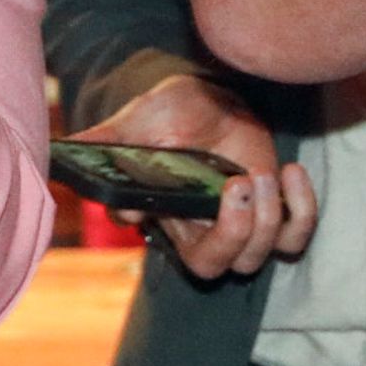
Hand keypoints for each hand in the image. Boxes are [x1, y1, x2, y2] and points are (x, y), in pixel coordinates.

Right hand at [78, 73, 314, 281]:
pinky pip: (294, 236)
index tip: (174, 196)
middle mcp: (202, 231)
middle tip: (238, 185)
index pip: (167, 248)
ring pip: (257, 255)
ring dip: (266, 217)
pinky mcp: (273, 213)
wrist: (212, 99)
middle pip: (217, 266)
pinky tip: (289, 173)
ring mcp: (241, 225)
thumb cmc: (170, 114)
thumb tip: (64, 155)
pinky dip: (301, 210)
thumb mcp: (135, 123)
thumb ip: (104, 143)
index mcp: (166, 218)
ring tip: (259, 172)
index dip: (178, 231)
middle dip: (233, 233)